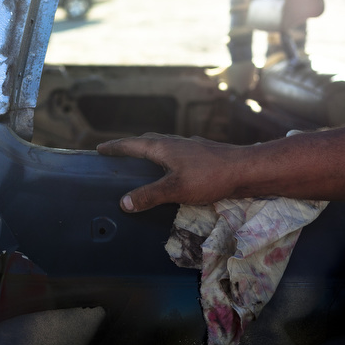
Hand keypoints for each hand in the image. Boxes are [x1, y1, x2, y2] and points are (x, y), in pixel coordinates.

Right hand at [96, 133, 242, 211]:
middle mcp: (173, 143)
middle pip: (146, 141)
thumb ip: (149, 195)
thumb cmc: (209, 177)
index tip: (99, 148)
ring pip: (162, 146)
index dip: (115, 147)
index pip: (131, 145)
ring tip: (142, 163)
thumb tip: (123, 202)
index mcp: (162, 148)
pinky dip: (164, 158)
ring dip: (148, 151)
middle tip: (118, 155)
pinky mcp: (201, 153)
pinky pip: (174, 152)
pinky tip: (172, 169)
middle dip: (130, 147)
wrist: (245, 169)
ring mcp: (189, 146)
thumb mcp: (175, 189)